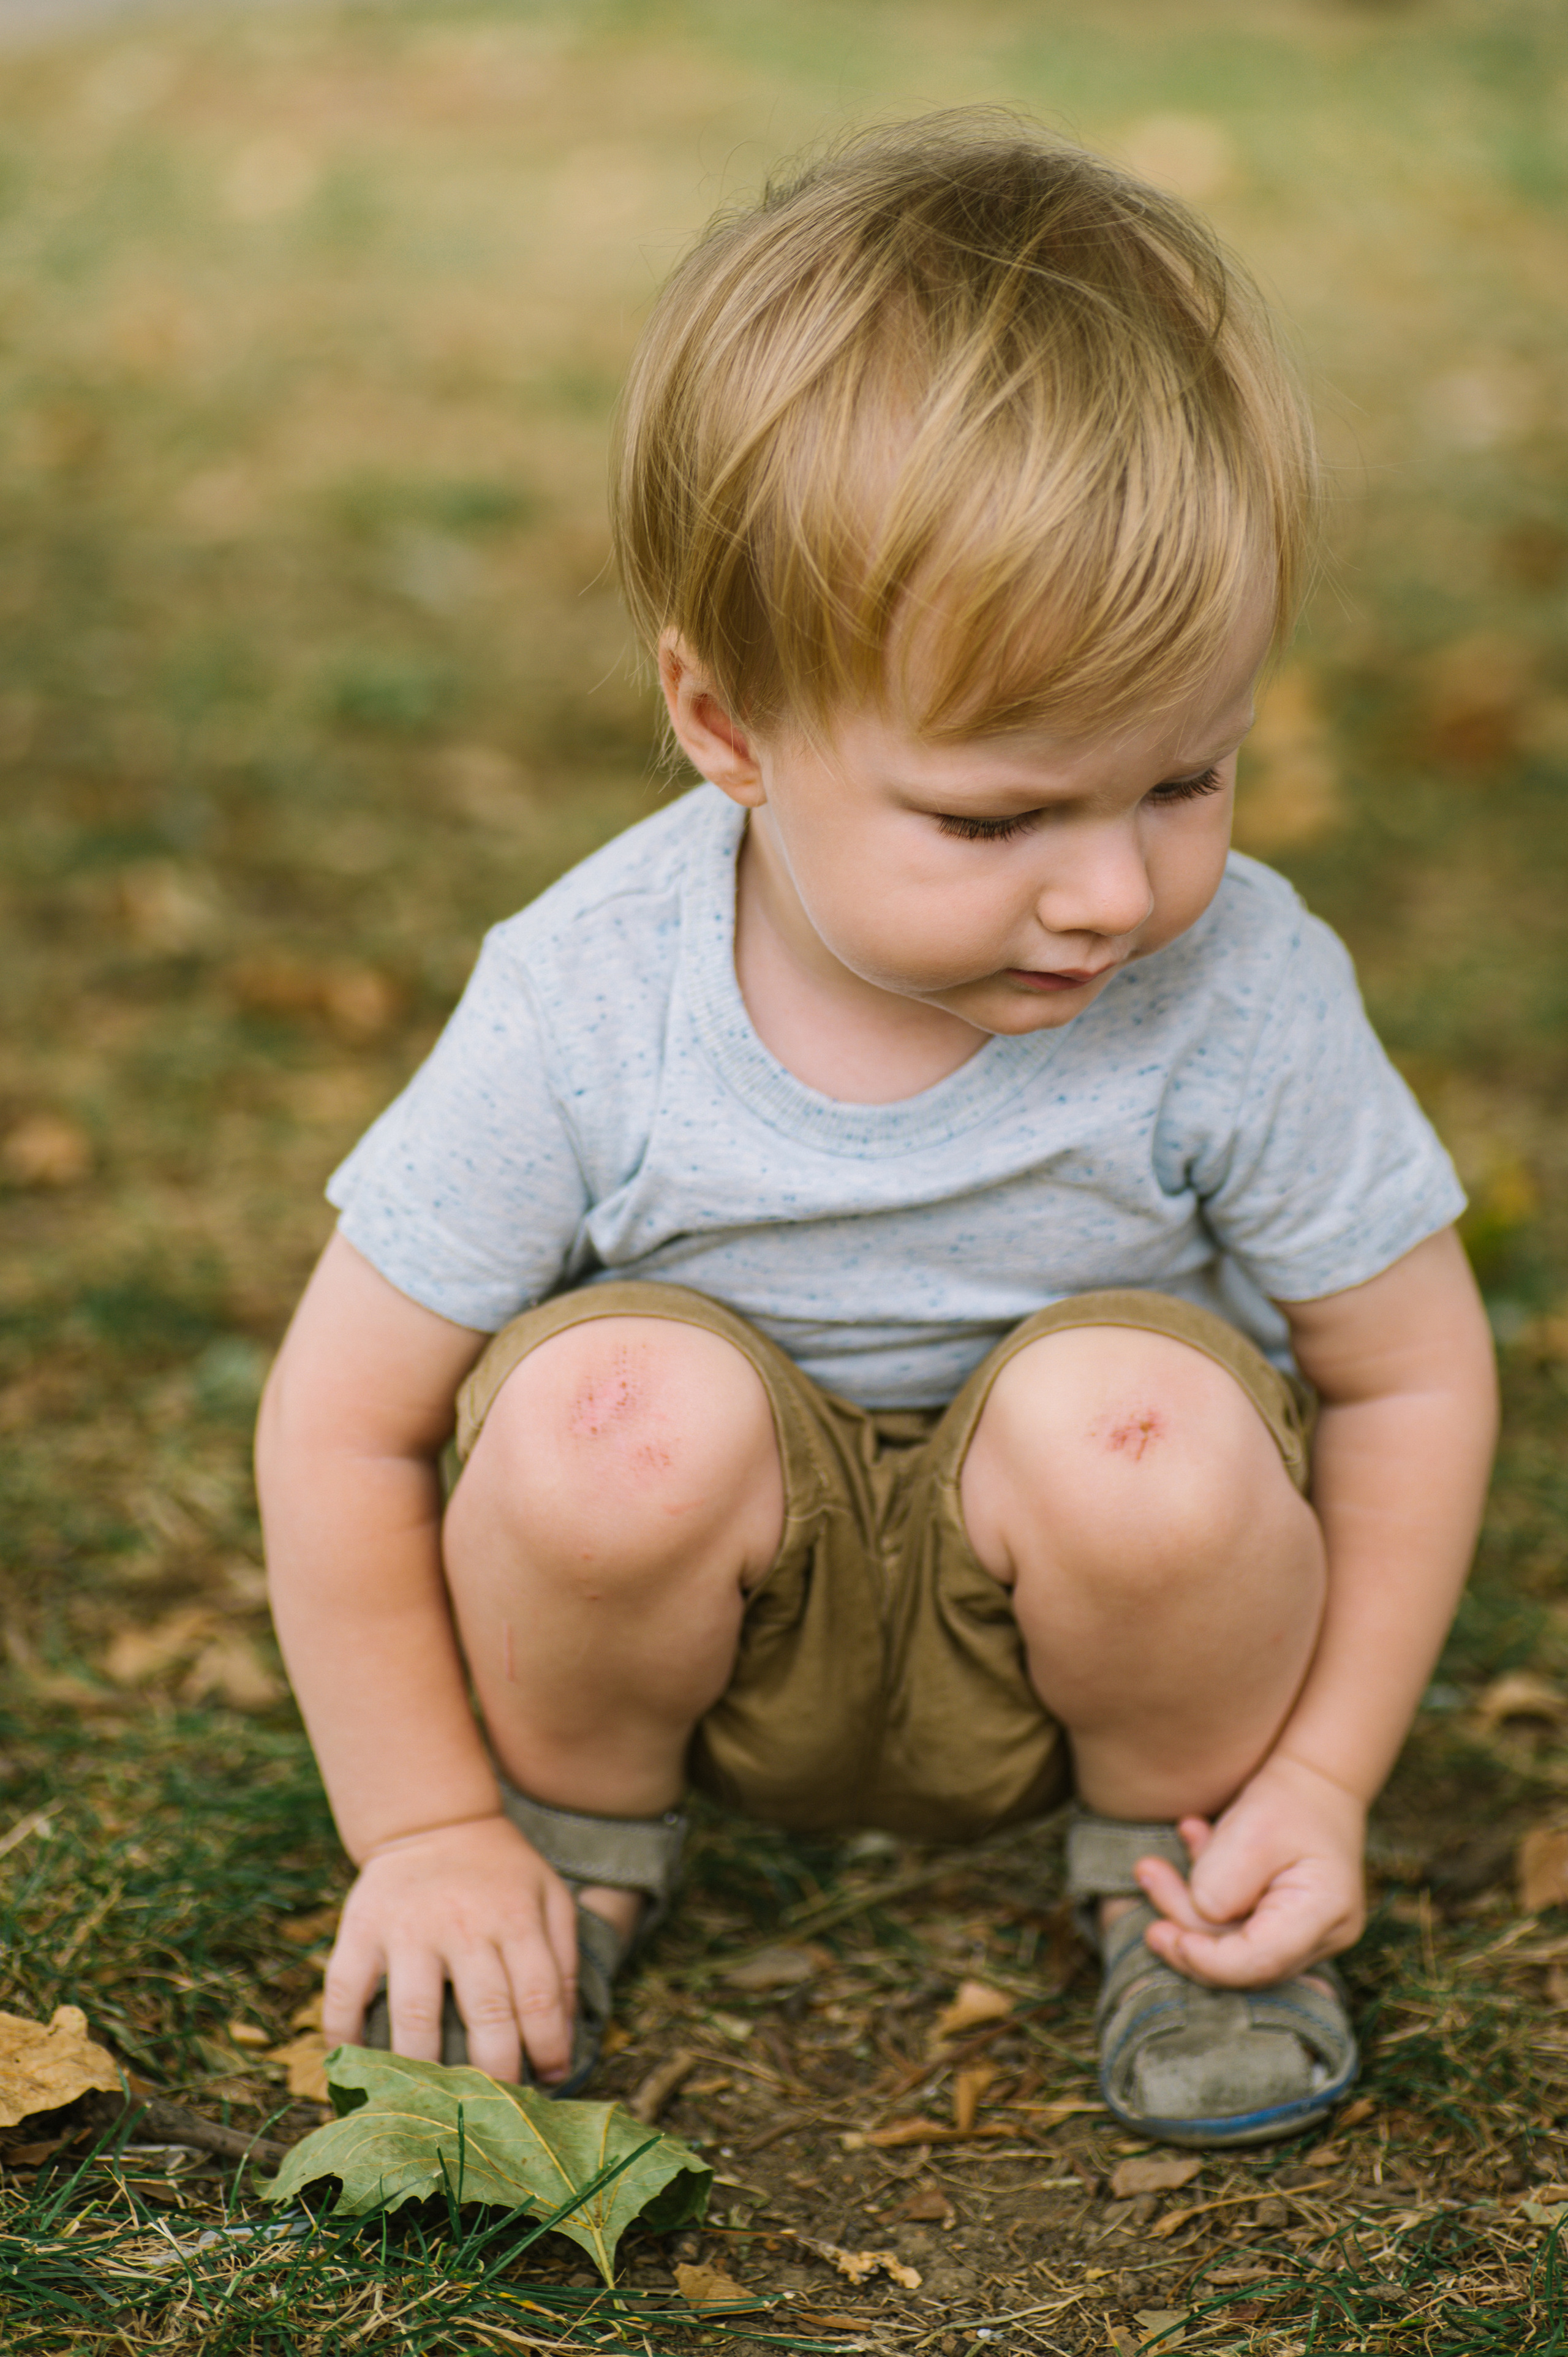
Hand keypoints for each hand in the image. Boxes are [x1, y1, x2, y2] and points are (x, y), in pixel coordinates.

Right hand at [322, 1813, 579, 2083]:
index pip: (538, 1997)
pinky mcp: (359, 1930)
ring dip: (424, 2072)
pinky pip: (345, 1994)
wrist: (433, 1822)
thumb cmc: (500, 1875)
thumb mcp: (549, 1900)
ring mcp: (406, 1928)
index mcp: (515, 1916)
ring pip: (414, 2017)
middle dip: (494, 2073)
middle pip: (484, 2014)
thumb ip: (563, 1966)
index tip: (548, 2082)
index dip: (547, 2048)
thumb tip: (561, 2047)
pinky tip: (358, 2071)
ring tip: (433, 2106)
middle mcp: (462, 1923)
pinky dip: (346, 2040)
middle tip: (494, 2110)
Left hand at [1133, 1752, 1365, 1987]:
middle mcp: (1323, 1936)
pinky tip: (1189, 1847)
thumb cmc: (1290, 1799)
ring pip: (1232, 1945)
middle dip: (1183, 1926)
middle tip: (1144, 1876)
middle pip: (1241, 1960)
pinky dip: (1204, 1898)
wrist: (1318, 1781)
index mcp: (1324, 1913)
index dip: (1205, 1960)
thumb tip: (1200, 1914)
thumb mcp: (1252, 1829)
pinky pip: (1235, 1927)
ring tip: (1151, 1866)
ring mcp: (1307, 1936)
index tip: (1160, 1931)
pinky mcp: (1285, 1927)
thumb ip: (1223, 1879)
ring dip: (1186, 1905)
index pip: (1258, 1963)